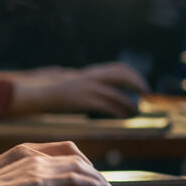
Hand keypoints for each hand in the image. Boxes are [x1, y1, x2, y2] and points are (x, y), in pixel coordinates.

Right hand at [0, 140, 89, 178]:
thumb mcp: (12, 183)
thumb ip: (29, 182)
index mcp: (28, 153)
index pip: (64, 151)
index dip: (80, 163)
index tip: (89, 177)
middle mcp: (35, 155)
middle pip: (75, 157)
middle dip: (91, 171)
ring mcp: (37, 166)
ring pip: (77, 166)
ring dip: (94, 178)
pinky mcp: (39, 180)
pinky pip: (73, 178)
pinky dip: (89, 183)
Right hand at [9, 61, 148, 117]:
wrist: (38, 94)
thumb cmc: (55, 93)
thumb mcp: (74, 84)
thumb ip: (89, 86)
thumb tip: (104, 95)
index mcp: (91, 72)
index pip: (118, 68)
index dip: (133, 75)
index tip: (141, 85)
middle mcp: (92, 77)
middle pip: (122, 75)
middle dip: (138, 84)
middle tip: (146, 95)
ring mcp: (88, 88)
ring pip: (118, 94)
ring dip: (130, 103)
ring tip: (136, 111)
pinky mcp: (84, 100)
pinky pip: (108, 106)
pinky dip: (120, 111)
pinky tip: (124, 116)